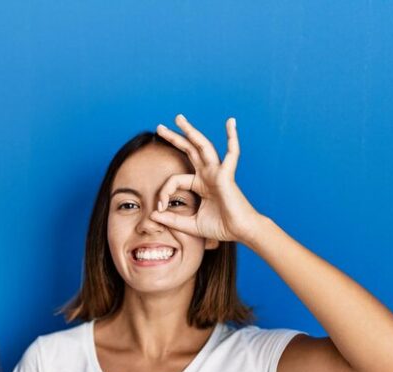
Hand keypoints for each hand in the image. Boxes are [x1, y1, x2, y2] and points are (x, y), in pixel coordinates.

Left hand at [151, 115, 264, 244]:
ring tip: (178, 118)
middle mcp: (208, 175)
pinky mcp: (227, 175)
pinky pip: (232, 153)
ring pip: (202, 146)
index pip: (174, 179)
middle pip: (188, 150)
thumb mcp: (189, 224)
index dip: (163, 192)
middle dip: (174, 138)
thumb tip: (152, 215)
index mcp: (200, 184)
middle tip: (160, 127)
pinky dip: (232, 137)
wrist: (240, 232)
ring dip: (191, 131)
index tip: (159, 208)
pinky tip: (230, 122)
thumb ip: (172, 220)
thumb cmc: (220, 227)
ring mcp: (217, 172)